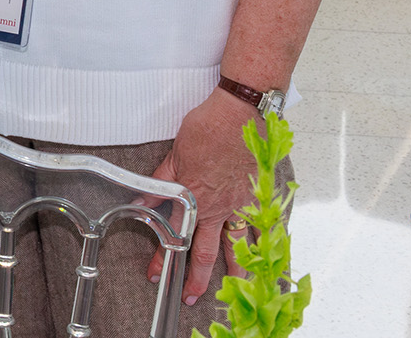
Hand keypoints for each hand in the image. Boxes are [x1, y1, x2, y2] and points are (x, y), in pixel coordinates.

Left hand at [147, 89, 260, 306]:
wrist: (241, 115)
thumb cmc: (207, 128)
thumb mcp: (174, 155)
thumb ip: (161, 183)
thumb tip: (142, 201)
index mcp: (194, 198)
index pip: (174, 236)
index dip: (163, 257)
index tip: (156, 273)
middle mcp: (218, 208)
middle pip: (206, 251)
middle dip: (197, 276)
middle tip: (191, 296)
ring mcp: (241, 204)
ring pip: (237, 245)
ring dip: (235, 270)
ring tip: (236, 288)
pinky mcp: (259, 196)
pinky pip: (264, 227)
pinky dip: (266, 244)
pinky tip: (268, 256)